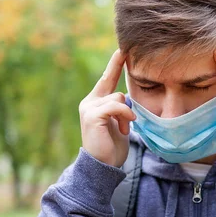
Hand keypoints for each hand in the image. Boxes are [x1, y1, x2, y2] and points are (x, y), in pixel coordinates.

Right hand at [78, 49, 135, 167]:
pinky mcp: (92, 115)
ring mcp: (88, 108)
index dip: (114, 64)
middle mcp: (89, 102)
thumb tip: (127, 97)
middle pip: (114, 88)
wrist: (103, 166)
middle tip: (127, 121)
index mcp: (95, 103)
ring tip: (125, 128)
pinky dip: (125, 115)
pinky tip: (126, 126)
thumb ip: (121, 108)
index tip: (122, 50)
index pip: (106, 79)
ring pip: (117, 98)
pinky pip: (115, 106)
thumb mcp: (119, 123)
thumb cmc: (112, 147)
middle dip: (125, 104)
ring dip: (126, 114)